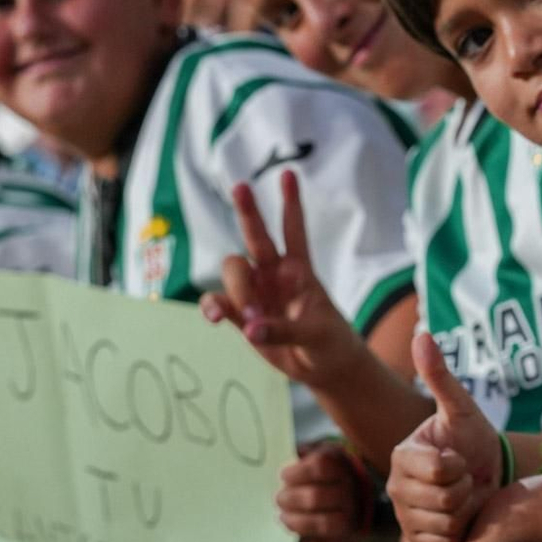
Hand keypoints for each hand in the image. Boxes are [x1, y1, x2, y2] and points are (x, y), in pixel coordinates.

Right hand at [200, 170, 366, 385]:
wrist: (322, 367)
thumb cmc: (329, 342)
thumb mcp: (316, 335)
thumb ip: (284, 330)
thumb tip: (250, 328)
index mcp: (299, 270)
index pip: (294, 230)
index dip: (290, 203)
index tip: (288, 174)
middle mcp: (274, 274)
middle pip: (256, 236)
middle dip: (248, 211)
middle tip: (241, 187)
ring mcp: (255, 292)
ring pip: (233, 270)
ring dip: (237, 289)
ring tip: (250, 318)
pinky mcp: (241, 315)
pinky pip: (218, 301)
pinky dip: (212, 306)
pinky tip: (216, 317)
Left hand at [280, 443, 365, 541]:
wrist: (354, 500)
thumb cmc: (325, 475)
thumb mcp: (318, 455)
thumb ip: (301, 455)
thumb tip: (284, 456)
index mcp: (341, 467)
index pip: (320, 467)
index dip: (297, 472)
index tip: (283, 475)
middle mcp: (350, 493)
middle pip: (316, 497)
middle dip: (290, 499)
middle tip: (278, 499)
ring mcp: (350, 519)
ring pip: (324, 524)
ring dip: (297, 522)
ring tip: (283, 518)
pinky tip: (294, 537)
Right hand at [388, 333, 500, 541]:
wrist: (488, 477)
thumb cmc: (473, 440)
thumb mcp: (462, 408)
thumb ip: (439, 376)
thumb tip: (422, 335)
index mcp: (401, 455)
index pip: (438, 469)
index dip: (460, 465)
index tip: (460, 457)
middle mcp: (395, 486)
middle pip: (444, 499)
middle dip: (466, 488)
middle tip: (465, 478)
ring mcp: (405, 516)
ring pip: (446, 522)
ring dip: (466, 510)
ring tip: (464, 496)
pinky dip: (461, 531)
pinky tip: (461, 518)